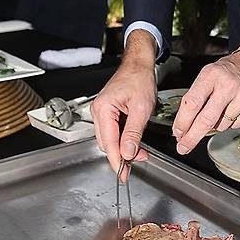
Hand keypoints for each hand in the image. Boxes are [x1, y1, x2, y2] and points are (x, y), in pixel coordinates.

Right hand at [91, 33, 157, 174]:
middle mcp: (98, 111)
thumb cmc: (139, 78)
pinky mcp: (107, 112)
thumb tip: (127, 153)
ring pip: (110, 139)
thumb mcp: (141, 108)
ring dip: (124, 148)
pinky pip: (112, 132)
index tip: (123, 175)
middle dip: (123, 155)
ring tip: (140, 151)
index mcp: (104, 109)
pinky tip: (134, 141)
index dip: (117, 161)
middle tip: (140, 159)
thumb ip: (133, 133)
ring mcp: (101, 112)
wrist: (138, 64)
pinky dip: (123, 139)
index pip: (109, 143)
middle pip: (107, 143)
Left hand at [172, 43, 239, 154]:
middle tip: (183, 147)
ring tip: (219, 111)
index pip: (192, 103)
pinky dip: (230, 123)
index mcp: (212, 75)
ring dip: (214, 126)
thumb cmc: (227, 71)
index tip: (177, 133)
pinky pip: (235, 126)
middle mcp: (228, 85)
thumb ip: (196, 97)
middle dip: (192, 137)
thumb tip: (184, 126)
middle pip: (206, 120)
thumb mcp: (207, 75)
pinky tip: (232, 110)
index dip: (183, 122)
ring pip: (221, 126)